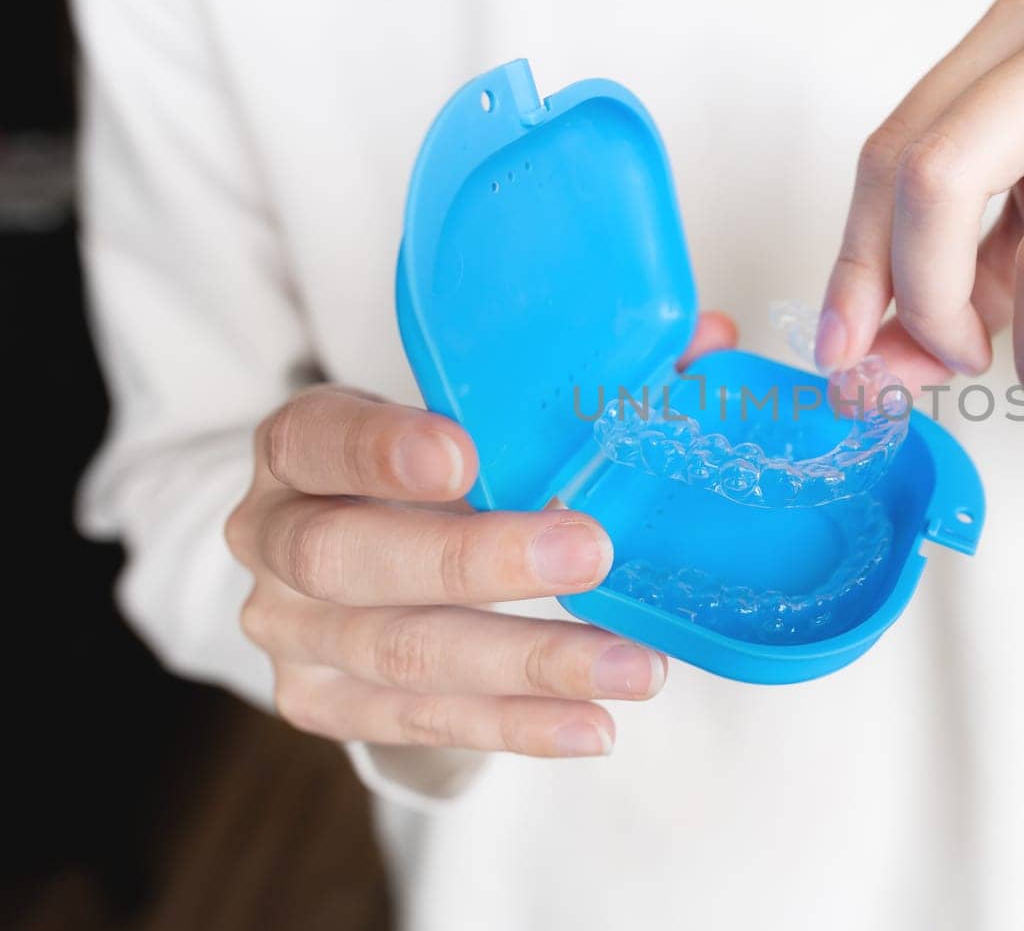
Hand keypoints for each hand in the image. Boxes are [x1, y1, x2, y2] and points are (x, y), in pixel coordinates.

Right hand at [227, 313, 737, 756]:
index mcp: (297, 447)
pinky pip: (421, 723)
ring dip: (529, 664)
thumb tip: (707, 340)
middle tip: (591, 553)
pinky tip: (594, 725)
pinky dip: (517, 728)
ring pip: (401, 654)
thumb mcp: (462, 414)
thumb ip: (566, 383)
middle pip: (351, 558)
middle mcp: (270, 540)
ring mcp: (289, 634)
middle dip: (477, 561)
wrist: (345, 560)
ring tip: (636, 666)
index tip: (463, 455)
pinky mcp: (321, 705)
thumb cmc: (423, 471)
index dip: (380, 450)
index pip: (316, 440)